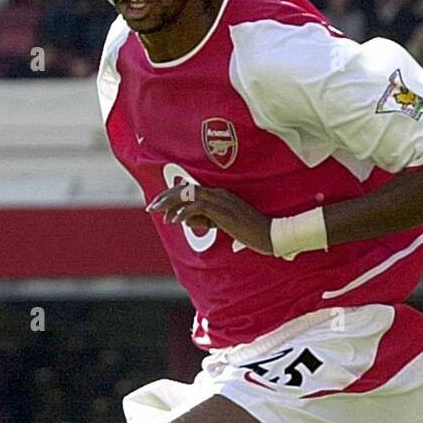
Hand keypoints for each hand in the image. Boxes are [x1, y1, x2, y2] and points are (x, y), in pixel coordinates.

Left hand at [146, 185, 273, 254]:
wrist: (272, 234)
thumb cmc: (250, 231)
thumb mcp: (223, 224)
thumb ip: (205, 219)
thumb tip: (185, 220)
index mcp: (219, 194)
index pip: (190, 189)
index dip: (172, 195)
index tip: (158, 206)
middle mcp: (219, 193)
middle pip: (186, 188)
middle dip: (166, 197)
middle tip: (151, 207)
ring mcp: (221, 200)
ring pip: (189, 195)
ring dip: (171, 203)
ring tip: (158, 212)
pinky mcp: (224, 211)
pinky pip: (199, 207)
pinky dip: (184, 212)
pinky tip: (175, 221)